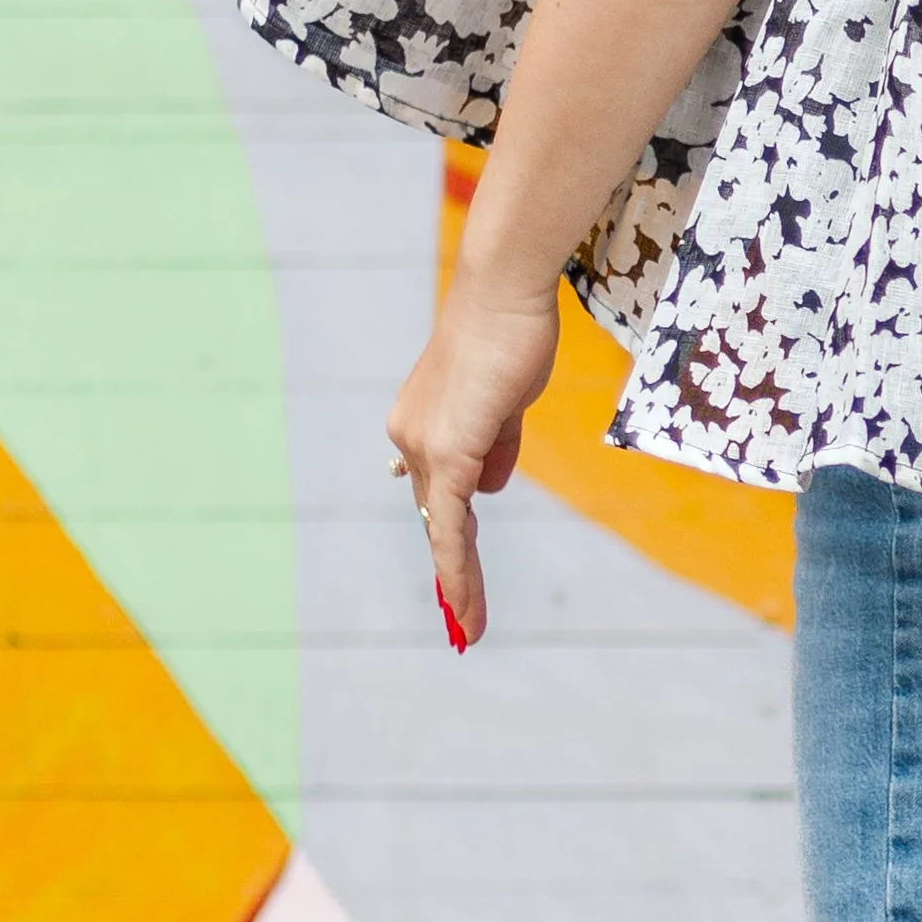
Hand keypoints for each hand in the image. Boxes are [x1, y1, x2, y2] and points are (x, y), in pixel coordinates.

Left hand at [385, 281, 559, 650]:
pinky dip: (456, 567)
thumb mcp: (505, 402)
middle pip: (436, 520)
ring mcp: (424, 446)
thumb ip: (496, 446)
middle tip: (461, 621)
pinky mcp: (448, 452)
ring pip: (442, 531)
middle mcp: (411, 439)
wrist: (505, 295)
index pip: (436, 495)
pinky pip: (450, 526)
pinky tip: (463, 602)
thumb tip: (491, 487)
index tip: (458, 579)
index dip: (450, 540)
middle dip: (453, 574)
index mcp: (421, 425)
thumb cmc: (510, 334)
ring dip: (460, 583)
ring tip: (469, 626)